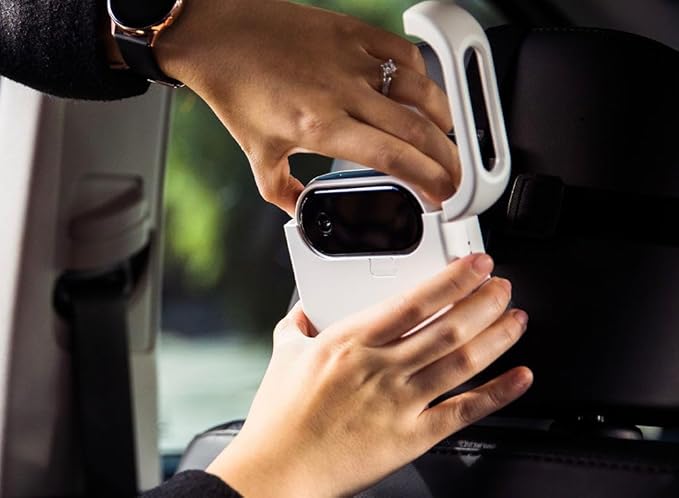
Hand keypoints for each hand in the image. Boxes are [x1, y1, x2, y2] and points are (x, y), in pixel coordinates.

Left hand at [156, 0, 458, 214]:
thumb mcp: (257, 154)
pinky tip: (422, 93)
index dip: (428, 182)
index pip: (393, 159)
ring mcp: (353, 59)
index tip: (441, 197)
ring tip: (446, 140)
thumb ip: (282, 192)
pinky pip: (405, 54)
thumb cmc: (237, 89)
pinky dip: (422, 77)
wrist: (220, 33)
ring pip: (422, 90)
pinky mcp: (354, 33)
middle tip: (455, 178)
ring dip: (444, 120)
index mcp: (321, 126)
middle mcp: (343, 92)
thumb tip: (301, 212)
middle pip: (418, 131)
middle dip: (448, 162)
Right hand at [206, 254, 531, 496]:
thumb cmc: (279, 419)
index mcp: (351, 341)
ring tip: (516, 319)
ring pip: (463, 362)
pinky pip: (464, 411)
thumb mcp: (284, 357)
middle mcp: (381, 367)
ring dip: (497, 337)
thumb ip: (298, 325)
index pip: (415, 300)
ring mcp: (400, 402)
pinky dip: (497, 393)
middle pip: (449, 326)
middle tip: (502, 287)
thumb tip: (304, 310)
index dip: (453, 279)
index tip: (475, 265)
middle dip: (484, 302)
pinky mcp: (411, 436)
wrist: (278, 472)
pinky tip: (519, 377)